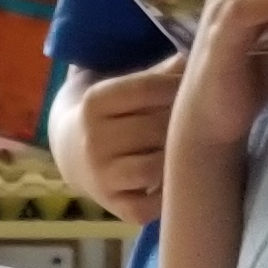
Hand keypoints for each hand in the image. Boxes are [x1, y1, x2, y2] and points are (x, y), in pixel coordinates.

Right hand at [56, 59, 184, 221]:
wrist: (66, 148)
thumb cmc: (105, 111)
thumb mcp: (117, 84)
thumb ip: (154, 74)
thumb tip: (194, 61)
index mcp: (94, 102)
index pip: (147, 89)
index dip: (178, 85)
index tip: (199, 85)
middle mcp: (94, 140)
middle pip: (156, 128)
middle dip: (183, 122)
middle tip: (202, 117)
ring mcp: (101, 177)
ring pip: (155, 167)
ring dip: (176, 157)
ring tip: (187, 147)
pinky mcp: (112, 206)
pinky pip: (149, 206)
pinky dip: (165, 195)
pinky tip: (173, 179)